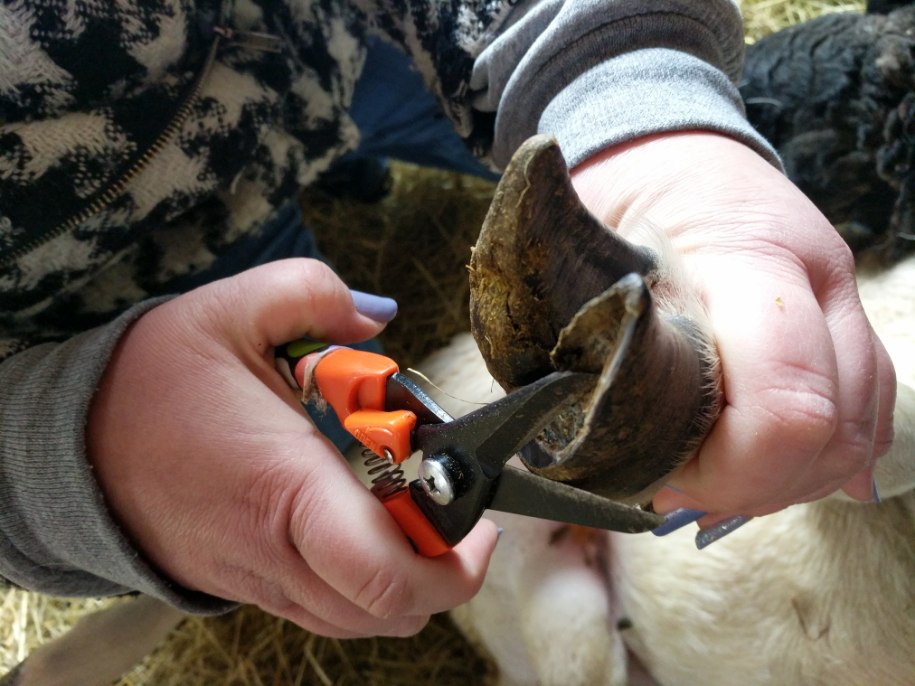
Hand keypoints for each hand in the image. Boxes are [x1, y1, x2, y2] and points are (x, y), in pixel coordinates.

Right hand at [87, 258, 497, 636]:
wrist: (71, 445)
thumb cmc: (150, 381)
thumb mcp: (231, 309)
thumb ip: (316, 293)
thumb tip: (381, 315)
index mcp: (284, 488)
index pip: (384, 570)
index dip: (455, 559)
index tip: (479, 514)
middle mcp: (277, 553)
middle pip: (393, 611)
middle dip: (448, 568)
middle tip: (457, 507)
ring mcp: (262, 581)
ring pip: (365, 620)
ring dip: (411, 577)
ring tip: (415, 510)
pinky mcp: (250, 587)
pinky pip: (330, 610)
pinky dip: (368, 582)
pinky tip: (366, 521)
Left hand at [570, 132, 895, 518]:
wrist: (671, 148)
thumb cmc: (618, 199)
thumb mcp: (582, 256)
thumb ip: (595, 338)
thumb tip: (599, 446)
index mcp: (745, 256)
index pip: (789, 400)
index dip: (737, 469)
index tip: (668, 476)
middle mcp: (817, 278)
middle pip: (835, 430)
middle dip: (755, 485)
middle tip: (680, 486)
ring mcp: (843, 298)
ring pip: (859, 429)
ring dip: (785, 479)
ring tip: (710, 479)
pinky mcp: (846, 320)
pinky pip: (864, 411)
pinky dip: (814, 457)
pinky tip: (755, 465)